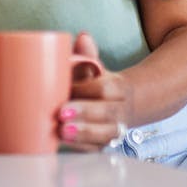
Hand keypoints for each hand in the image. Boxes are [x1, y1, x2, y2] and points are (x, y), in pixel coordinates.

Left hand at [58, 32, 134, 149]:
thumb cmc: (98, 83)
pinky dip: (83, 149)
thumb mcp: (96, 68)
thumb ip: (88, 55)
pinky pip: (98, 149)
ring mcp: (115, 129)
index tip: (66, 91)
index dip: (86, 90)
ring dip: (84, 135)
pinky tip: (66, 145)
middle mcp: (120, 110)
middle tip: (61, 114)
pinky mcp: (106, 144)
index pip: (105, 89)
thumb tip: (82, 36)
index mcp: (118, 87)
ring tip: (62, 133)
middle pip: (107, 113)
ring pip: (105, 135)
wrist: (126, 104)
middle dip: (85, 114)